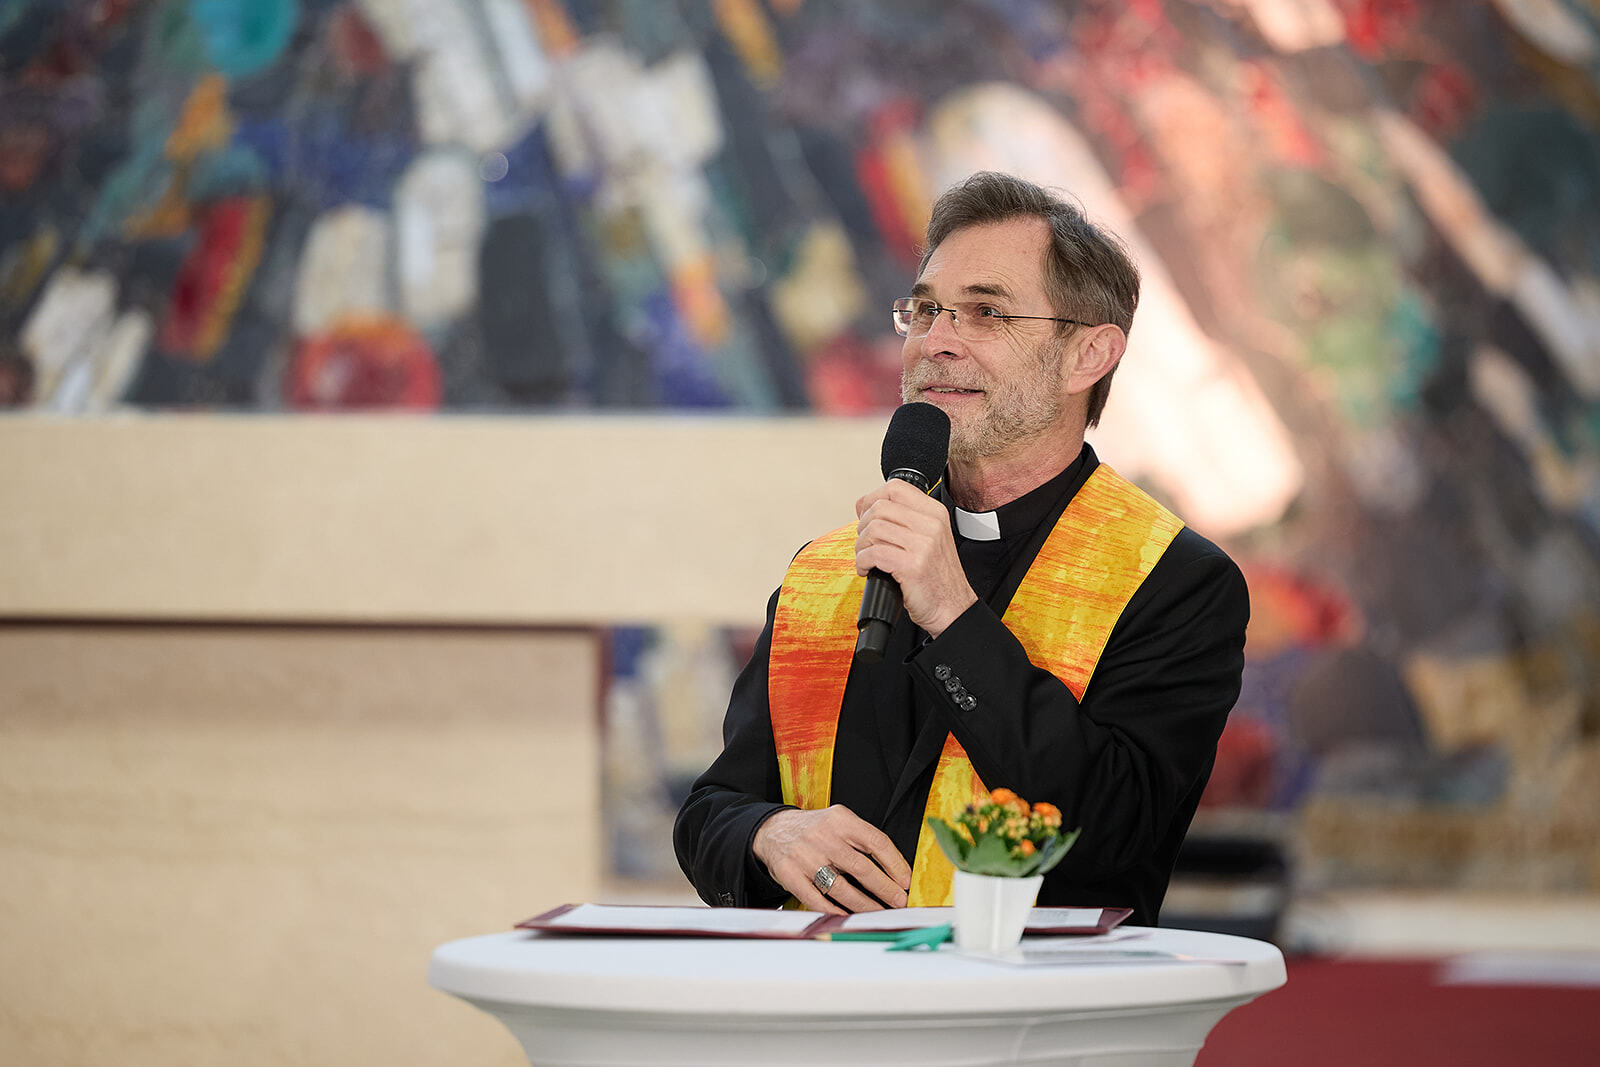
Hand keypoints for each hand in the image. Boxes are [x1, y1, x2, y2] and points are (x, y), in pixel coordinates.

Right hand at [751, 805, 910, 913]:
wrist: (773, 830)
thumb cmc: (815, 830)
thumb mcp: (839, 821)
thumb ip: (863, 840)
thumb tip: (895, 870)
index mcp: (840, 820)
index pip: (875, 842)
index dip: (895, 864)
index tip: (906, 881)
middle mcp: (822, 836)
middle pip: (861, 867)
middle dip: (884, 888)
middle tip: (899, 901)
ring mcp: (805, 857)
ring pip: (841, 888)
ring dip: (864, 905)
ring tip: (879, 912)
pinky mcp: (790, 876)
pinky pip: (817, 900)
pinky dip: (836, 912)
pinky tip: (849, 917)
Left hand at [855, 479, 976, 637]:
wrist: (953, 609)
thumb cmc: (937, 578)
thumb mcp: (930, 539)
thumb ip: (906, 520)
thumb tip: (867, 507)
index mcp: (935, 513)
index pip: (895, 487)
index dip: (872, 498)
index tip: (864, 515)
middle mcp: (931, 525)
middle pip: (880, 507)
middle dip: (863, 525)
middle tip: (865, 543)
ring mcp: (923, 545)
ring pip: (873, 529)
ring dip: (861, 546)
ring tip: (866, 558)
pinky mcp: (912, 566)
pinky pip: (873, 553)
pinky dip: (862, 562)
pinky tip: (868, 570)